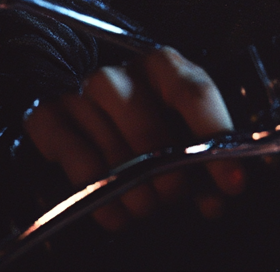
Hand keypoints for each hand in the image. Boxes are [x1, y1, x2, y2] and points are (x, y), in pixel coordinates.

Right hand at [24, 47, 244, 230]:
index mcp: (165, 66)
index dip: (215, 136)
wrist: (92, 119)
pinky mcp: (48, 115)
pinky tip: (115, 213)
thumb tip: (222, 193)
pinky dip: (96, 190)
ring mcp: (82, 92)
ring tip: (147, 208)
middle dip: (167, 169)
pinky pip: (71, 155)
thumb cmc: (149, 125)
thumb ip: (204, 162)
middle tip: (176, 197)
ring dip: (131, 185)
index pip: (195, 92)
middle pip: (148, 120)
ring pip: (108, 141)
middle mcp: (123, 73)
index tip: (232, 180)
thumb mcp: (181, 137)